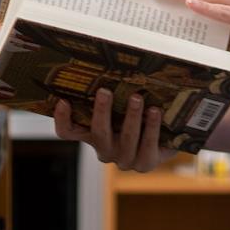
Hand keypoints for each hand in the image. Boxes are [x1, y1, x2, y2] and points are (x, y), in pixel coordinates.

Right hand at [52, 89, 175, 171]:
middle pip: (98, 133)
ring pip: (126, 138)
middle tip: (105, 91)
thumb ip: (113, 93)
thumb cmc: (139, 114)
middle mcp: (105, 150)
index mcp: (92, 135)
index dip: (62, 119)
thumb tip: (108, 67)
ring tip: (136, 97)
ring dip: (131, 116)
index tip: (63, 101)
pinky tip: (155, 111)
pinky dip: (151, 126)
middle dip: (101, 112)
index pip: (69, 132)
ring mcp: (125, 159)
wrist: (167, 138)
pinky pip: (147, 145)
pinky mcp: (145, 163)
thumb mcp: (122, 104)